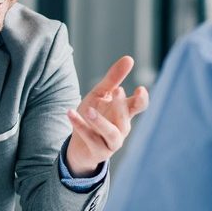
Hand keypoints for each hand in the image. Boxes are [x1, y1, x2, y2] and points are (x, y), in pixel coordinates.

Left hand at [65, 55, 148, 175]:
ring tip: (89, 110)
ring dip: (100, 121)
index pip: (139, 106)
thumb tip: (129, 58)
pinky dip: (80, 126)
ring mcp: (112, 142)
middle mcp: (121, 127)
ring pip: (111, 133)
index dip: (142, 99)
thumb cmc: (93, 115)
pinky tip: (70, 113)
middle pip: (125, 117)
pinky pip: (90, 138)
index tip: (140, 89)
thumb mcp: (101, 94)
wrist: (79, 144)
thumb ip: (113, 78)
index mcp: (124, 112)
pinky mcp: (99, 152)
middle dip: (121, 105)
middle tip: (117, 90)